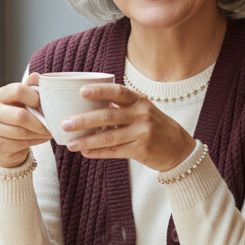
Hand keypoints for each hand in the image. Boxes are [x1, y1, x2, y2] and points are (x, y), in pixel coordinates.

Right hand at [0, 72, 52, 168]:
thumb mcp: (23, 100)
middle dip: (40, 121)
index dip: (36, 98)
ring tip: (49, 132)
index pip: (18, 90)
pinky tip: (40, 138)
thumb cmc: (18, 116)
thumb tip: (37, 76)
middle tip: (52, 124)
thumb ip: (30, 88)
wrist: (6, 142)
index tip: (45, 105)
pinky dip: (35, 141)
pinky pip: (20, 143)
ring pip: (22, 132)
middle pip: (20, 115)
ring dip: (39, 133)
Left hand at [60, 83, 195, 173]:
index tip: (81, 91)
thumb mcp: (142, 110)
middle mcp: (142, 115)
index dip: (100, 91)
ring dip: (87, 140)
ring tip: (70, 144)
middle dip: (84, 120)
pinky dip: (98, 153)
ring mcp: (142, 133)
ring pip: (108, 137)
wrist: (178, 148)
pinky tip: (85, 152)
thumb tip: (87, 104)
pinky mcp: (141, 150)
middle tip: (65, 123)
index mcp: (139, 101)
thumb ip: (120, 106)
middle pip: (108, 116)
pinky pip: (115, 151)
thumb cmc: (154, 125)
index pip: (118, 92)